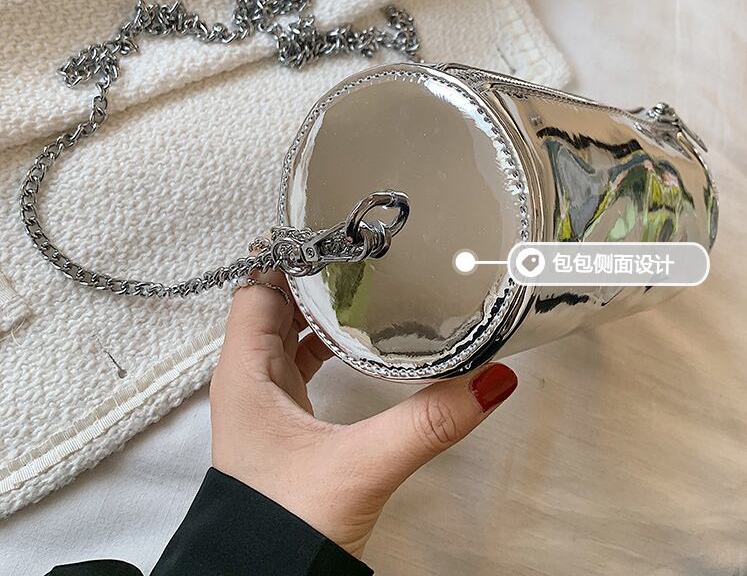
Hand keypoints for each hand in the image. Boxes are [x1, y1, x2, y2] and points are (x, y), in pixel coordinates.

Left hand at [210, 271, 517, 557]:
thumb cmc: (287, 524)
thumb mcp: (363, 465)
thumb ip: (429, 422)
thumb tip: (493, 380)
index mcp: (246, 372)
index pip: (258, 287)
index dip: (290, 254)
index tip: (334, 229)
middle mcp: (247, 377)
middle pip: (274, 301)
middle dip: (313, 272)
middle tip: (361, 246)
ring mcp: (264, 397)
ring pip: (287, 330)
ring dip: (319, 304)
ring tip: (365, 278)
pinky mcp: (283, 417)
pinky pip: (299, 359)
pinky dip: (324, 339)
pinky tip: (357, 335)